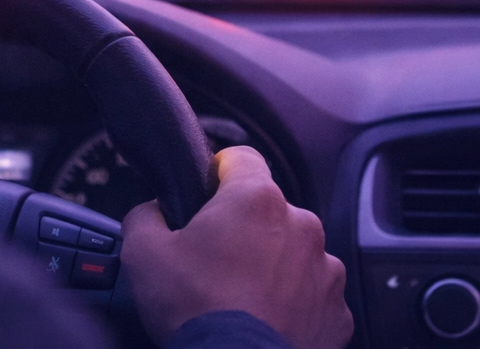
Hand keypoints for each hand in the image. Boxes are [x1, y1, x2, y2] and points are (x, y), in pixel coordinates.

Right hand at [121, 146, 352, 348]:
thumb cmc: (196, 312)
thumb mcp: (143, 254)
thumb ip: (146, 215)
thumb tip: (154, 211)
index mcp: (257, 200)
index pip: (240, 158)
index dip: (217, 173)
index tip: (205, 196)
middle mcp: (301, 225)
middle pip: (267, 211)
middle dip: (244, 230)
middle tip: (214, 264)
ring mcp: (325, 270)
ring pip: (294, 254)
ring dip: (272, 267)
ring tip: (242, 299)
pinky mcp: (336, 311)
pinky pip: (313, 296)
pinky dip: (293, 305)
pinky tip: (266, 321)